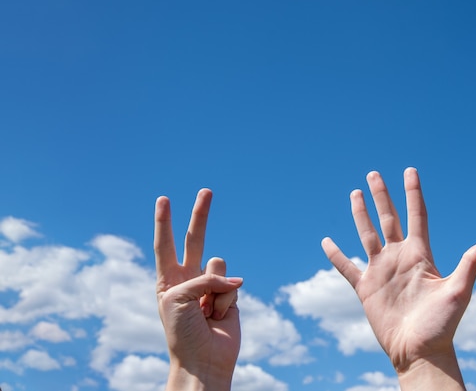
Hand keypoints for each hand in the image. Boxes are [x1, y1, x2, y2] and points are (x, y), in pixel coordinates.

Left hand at [154, 189, 242, 390]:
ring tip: (206, 310)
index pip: (165, 244)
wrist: (202, 360)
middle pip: (195, 239)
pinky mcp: (230, 296)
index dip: (164, 222)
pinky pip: (232, 285)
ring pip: (218, 264)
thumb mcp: (178, 297)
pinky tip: (219, 318)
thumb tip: (235, 282)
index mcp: (168, 279)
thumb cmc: (180, 331)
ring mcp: (210, 286)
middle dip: (200, 215)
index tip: (163, 199)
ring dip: (213, 288)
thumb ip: (204, 277)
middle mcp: (189, 278)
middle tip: (206, 190)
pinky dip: (225, 302)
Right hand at [322, 168, 475, 389]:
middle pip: (388, 218)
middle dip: (381, 195)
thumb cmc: (442, 325)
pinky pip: (346, 267)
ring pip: (367, 234)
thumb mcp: (459, 290)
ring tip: (355, 194)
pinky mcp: (365, 288)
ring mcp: (381, 271)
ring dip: (360, 214)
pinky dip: (335, 254)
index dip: (413, 192)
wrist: (419, 351)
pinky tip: (326, 241)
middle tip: (373, 174)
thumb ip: (472, 262)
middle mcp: (399, 258)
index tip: (410, 171)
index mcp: (420, 254)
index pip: (416, 215)